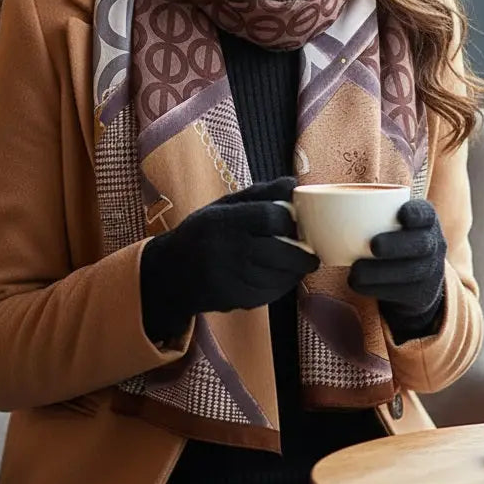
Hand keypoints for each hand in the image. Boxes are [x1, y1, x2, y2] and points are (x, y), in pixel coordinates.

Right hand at [140, 177, 319, 342]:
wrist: (171, 273)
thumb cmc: (204, 233)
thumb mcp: (223, 206)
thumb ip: (260, 194)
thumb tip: (293, 183)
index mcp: (224, 220)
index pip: (268, 216)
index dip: (289, 220)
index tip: (299, 224)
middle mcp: (227, 249)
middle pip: (278, 252)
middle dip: (302, 256)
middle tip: (313, 257)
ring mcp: (230, 278)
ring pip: (276, 277)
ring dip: (294, 273)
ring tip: (299, 267)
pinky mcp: (233, 300)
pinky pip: (267, 294)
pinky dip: (280, 287)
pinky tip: (280, 279)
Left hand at [347, 199, 446, 342]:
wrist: (413, 278)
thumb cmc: (389, 238)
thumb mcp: (387, 222)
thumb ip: (366, 210)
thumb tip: (306, 199)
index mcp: (425, 220)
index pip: (426, 214)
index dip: (416, 213)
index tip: (401, 214)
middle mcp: (433, 244)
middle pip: (422, 244)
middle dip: (398, 244)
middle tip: (374, 245)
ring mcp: (430, 271)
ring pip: (410, 272)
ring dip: (381, 272)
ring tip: (355, 270)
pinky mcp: (420, 294)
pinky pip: (400, 293)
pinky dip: (376, 288)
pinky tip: (356, 283)